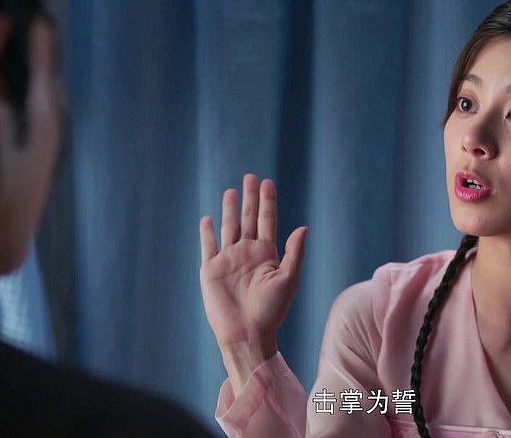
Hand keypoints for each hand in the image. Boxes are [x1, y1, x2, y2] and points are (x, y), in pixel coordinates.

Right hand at [199, 174, 306, 370]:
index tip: (268, 182)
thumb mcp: (289, 280)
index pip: (267, 221)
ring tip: (231, 191)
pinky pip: (208, 247)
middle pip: (248, 219)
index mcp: (267, 254)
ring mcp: (229, 261)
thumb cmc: (271, 311)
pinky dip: (207, 232)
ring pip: (229, 228)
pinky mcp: (211, 270)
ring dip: (230, 210)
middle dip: (250, 198)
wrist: (247, 333)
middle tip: (251, 177)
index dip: (267, 202)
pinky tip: (208, 219)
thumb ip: (295, 253)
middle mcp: (247, 253)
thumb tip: (303, 228)